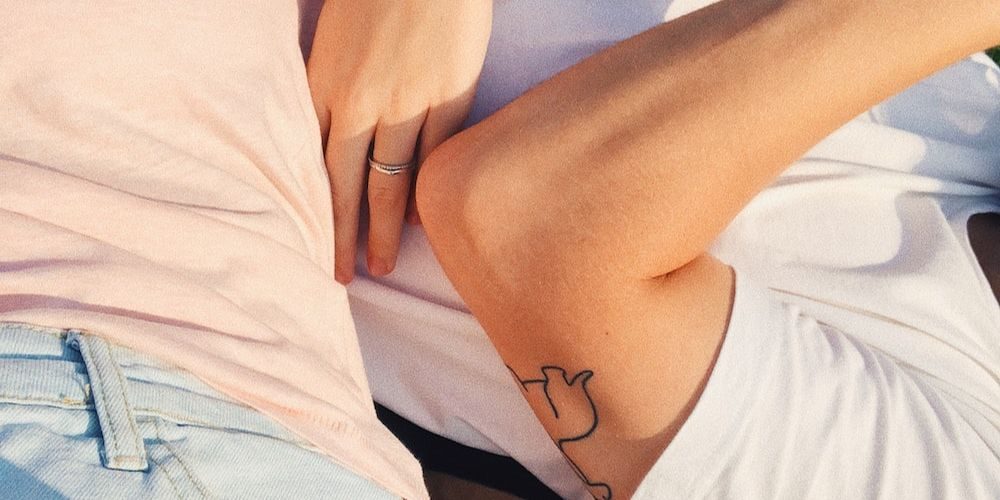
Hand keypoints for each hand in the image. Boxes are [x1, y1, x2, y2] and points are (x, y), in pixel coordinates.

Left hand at [307, 0, 491, 282]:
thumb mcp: (333, 34)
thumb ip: (330, 82)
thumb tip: (333, 128)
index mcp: (323, 81)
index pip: (311, 163)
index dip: (311, 210)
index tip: (307, 245)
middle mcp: (359, 100)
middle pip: (344, 184)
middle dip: (340, 236)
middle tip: (339, 278)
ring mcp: (407, 100)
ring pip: (390, 182)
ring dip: (383, 230)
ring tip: (381, 266)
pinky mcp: (449, 93)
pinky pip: (438, 155)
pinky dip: (430, 189)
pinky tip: (423, 222)